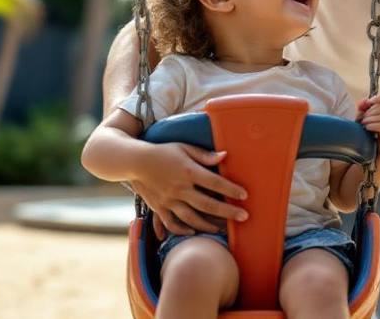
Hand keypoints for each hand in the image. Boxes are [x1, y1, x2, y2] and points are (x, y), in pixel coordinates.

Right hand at [132, 142, 248, 238]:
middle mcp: (179, 188)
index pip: (215, 182)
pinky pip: (172, 223)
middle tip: (244, 217)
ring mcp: (168, 200)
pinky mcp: (159, 207)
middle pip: (208, 204)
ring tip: (222, 228)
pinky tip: (194, 231)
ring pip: (192, 218)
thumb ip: (204, 155)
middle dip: (228, 212)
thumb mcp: (184, 148)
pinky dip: (183, 230)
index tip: (244, 195)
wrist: (134, 161)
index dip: (231, 189)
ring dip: (209, 225)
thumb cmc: (162, 152)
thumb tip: (225, 156)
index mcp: (188, 171)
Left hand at [357, 95, 379, 153]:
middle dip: (369, 112)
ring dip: (369, 119)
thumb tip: (362, 101)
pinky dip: (373, 125)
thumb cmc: (370, 133)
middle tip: (362, 120)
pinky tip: (367, 128)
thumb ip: (362, 109)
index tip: (366, 104)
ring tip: (363, 124)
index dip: (374, 100)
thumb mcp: (364, 119)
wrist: (378, 150)